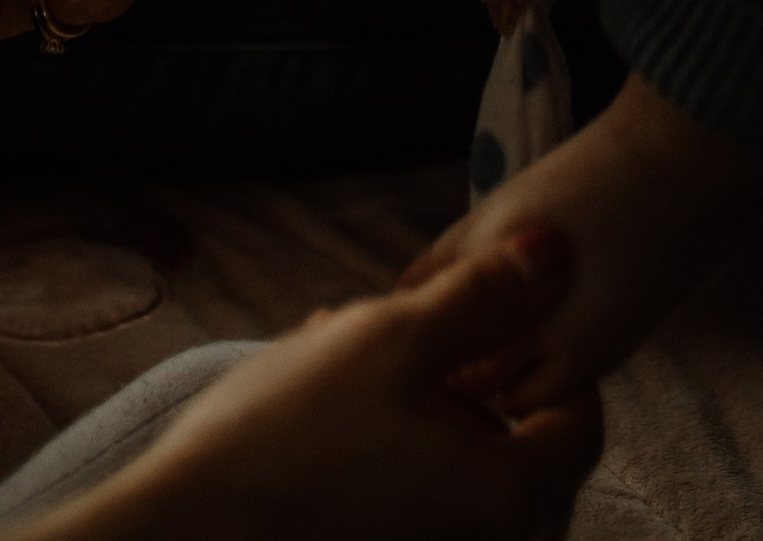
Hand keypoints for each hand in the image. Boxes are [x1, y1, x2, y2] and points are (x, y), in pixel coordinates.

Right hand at [24, 228, 602, 540]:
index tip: (501, 321)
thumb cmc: (290, 439)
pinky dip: (392, 457)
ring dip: (424, 416)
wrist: (182, 536)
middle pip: (520, 459)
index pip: (580, 429)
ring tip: (347, 358)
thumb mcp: (395, 339)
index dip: (554, 361)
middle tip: (414, 339)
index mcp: (511, 500)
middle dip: (475, 389)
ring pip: (458, 477)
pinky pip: (414, 505)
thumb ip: (486, 297)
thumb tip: (560, 250)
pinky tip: (323, 405)